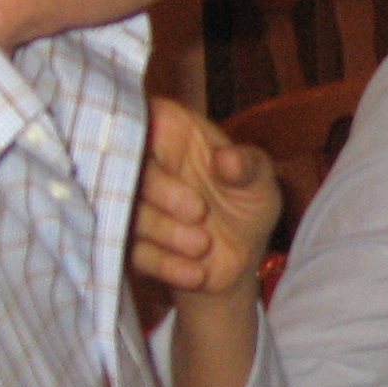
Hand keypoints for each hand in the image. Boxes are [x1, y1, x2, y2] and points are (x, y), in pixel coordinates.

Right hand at [131, 96, 279, 307]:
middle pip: (126, 165)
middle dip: (161, 192)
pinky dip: (167, 265)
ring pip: (129, 212)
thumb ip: (248, 166)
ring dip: (168, 232)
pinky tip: (197, 272)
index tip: (159, 151)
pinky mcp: (132, 244)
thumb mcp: (260, 182)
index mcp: (173, 133)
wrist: (242, 260)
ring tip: (204, 244)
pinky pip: (135, 253)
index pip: (142, 114)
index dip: (140, 126)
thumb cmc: (248, 203)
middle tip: (199, 211)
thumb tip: (226, 160)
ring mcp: (135, 204)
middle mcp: (146, 163)